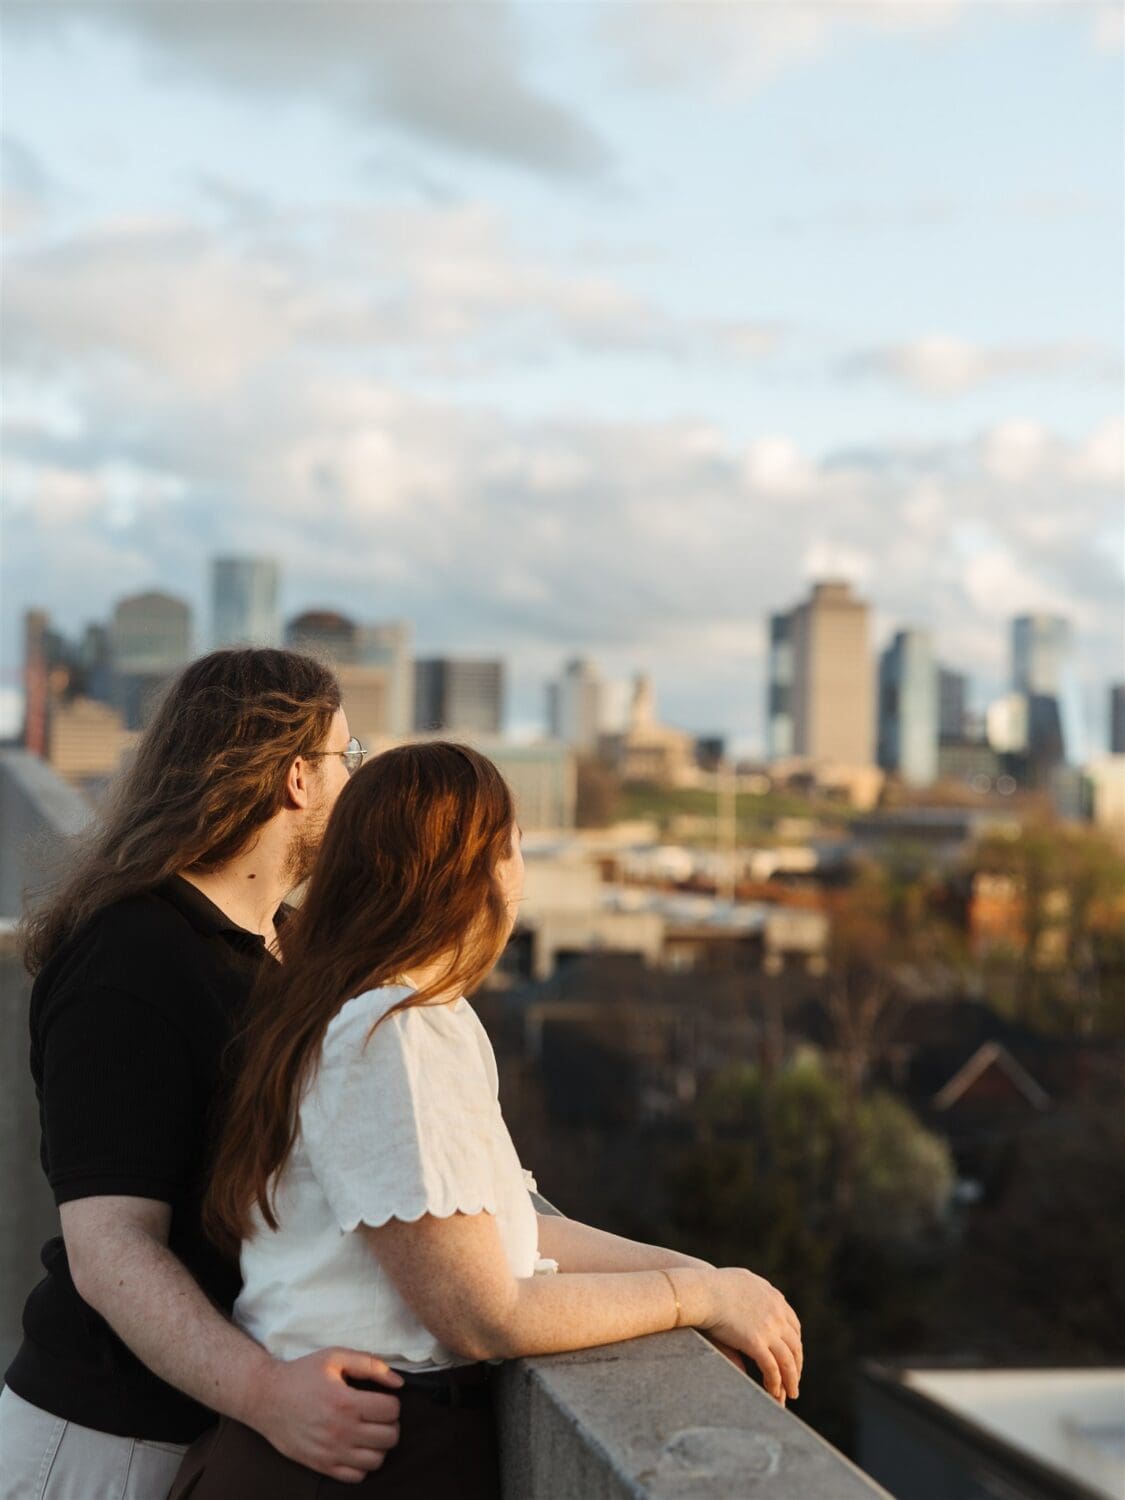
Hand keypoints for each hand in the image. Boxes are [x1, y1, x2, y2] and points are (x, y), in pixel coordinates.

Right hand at [248, 1348, 402, 1482]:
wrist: (266, 1398)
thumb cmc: (302, 1374)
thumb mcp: (335, 1358)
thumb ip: (370, 1365)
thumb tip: (399, 1382)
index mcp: (346, 1402)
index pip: (391, 1411)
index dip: (392, 1402)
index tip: (382, 1399)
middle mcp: (340, 1431)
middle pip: (389, 1437)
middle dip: (390, 1424)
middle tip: (379, 1415)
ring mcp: (331, 1452)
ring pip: (377, 1460)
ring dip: (379, 1445)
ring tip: (369, 1432)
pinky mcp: (321, 1465)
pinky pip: (356, 1476)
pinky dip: (363, 1464)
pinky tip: (356, 1447)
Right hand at [703, 1269, 801, 1404]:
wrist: (701, 1289)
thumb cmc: (710, 1286)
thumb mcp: (738, 1289)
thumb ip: (749, 1306)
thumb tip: (752, 1324)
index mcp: (773, 1297)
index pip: (793, 1325)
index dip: (793, 1344)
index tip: (792, 1357)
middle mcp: (777, 1312)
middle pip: (794, 1344)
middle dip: (796, 1365)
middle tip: (793, 1381)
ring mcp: (769, 1328)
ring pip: (788, 1360)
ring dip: (791, 1380)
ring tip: (790, 1394)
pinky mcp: (756, 1342)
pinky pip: (772, 1368)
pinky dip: (775, 1383)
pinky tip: (772, 1393)